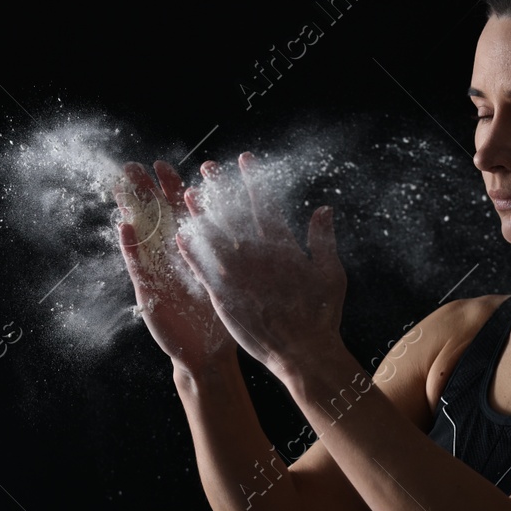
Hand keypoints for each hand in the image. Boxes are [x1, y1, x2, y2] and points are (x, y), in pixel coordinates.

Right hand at [114, 160, 236, 373]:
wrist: (208, 352)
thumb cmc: (221, 313)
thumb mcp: (227, 275)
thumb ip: (227, 246)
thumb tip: (241, 210)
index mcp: (193, 246)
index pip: (180, 210)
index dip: (171, 187)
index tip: (164, 165)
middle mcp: (172, 255)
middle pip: (155, 217)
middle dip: (144, 191)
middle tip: (133, 167)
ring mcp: (158, 271)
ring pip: (143, 235)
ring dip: (131, 212)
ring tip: (121, 187)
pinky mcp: (150, 290)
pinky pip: (139, 266)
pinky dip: (132, 247)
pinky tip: (125, 227)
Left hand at [175, 152, 346, 383]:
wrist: (302, 351)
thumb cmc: (321, 315)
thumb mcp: (331, 273)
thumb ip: (323, 239)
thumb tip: (323, 210)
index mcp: (282, 246)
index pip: (265, 204)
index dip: (253, 179)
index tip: (244, 159)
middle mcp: (255, 255)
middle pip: (233, 214)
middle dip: (219, 189)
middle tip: (207, 168)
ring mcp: (236, 274)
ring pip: (213, 237)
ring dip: (199, 214)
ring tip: (186, 194)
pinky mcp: (222, 295)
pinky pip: (201, 268)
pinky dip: (190, 252)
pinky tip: (180, 236)